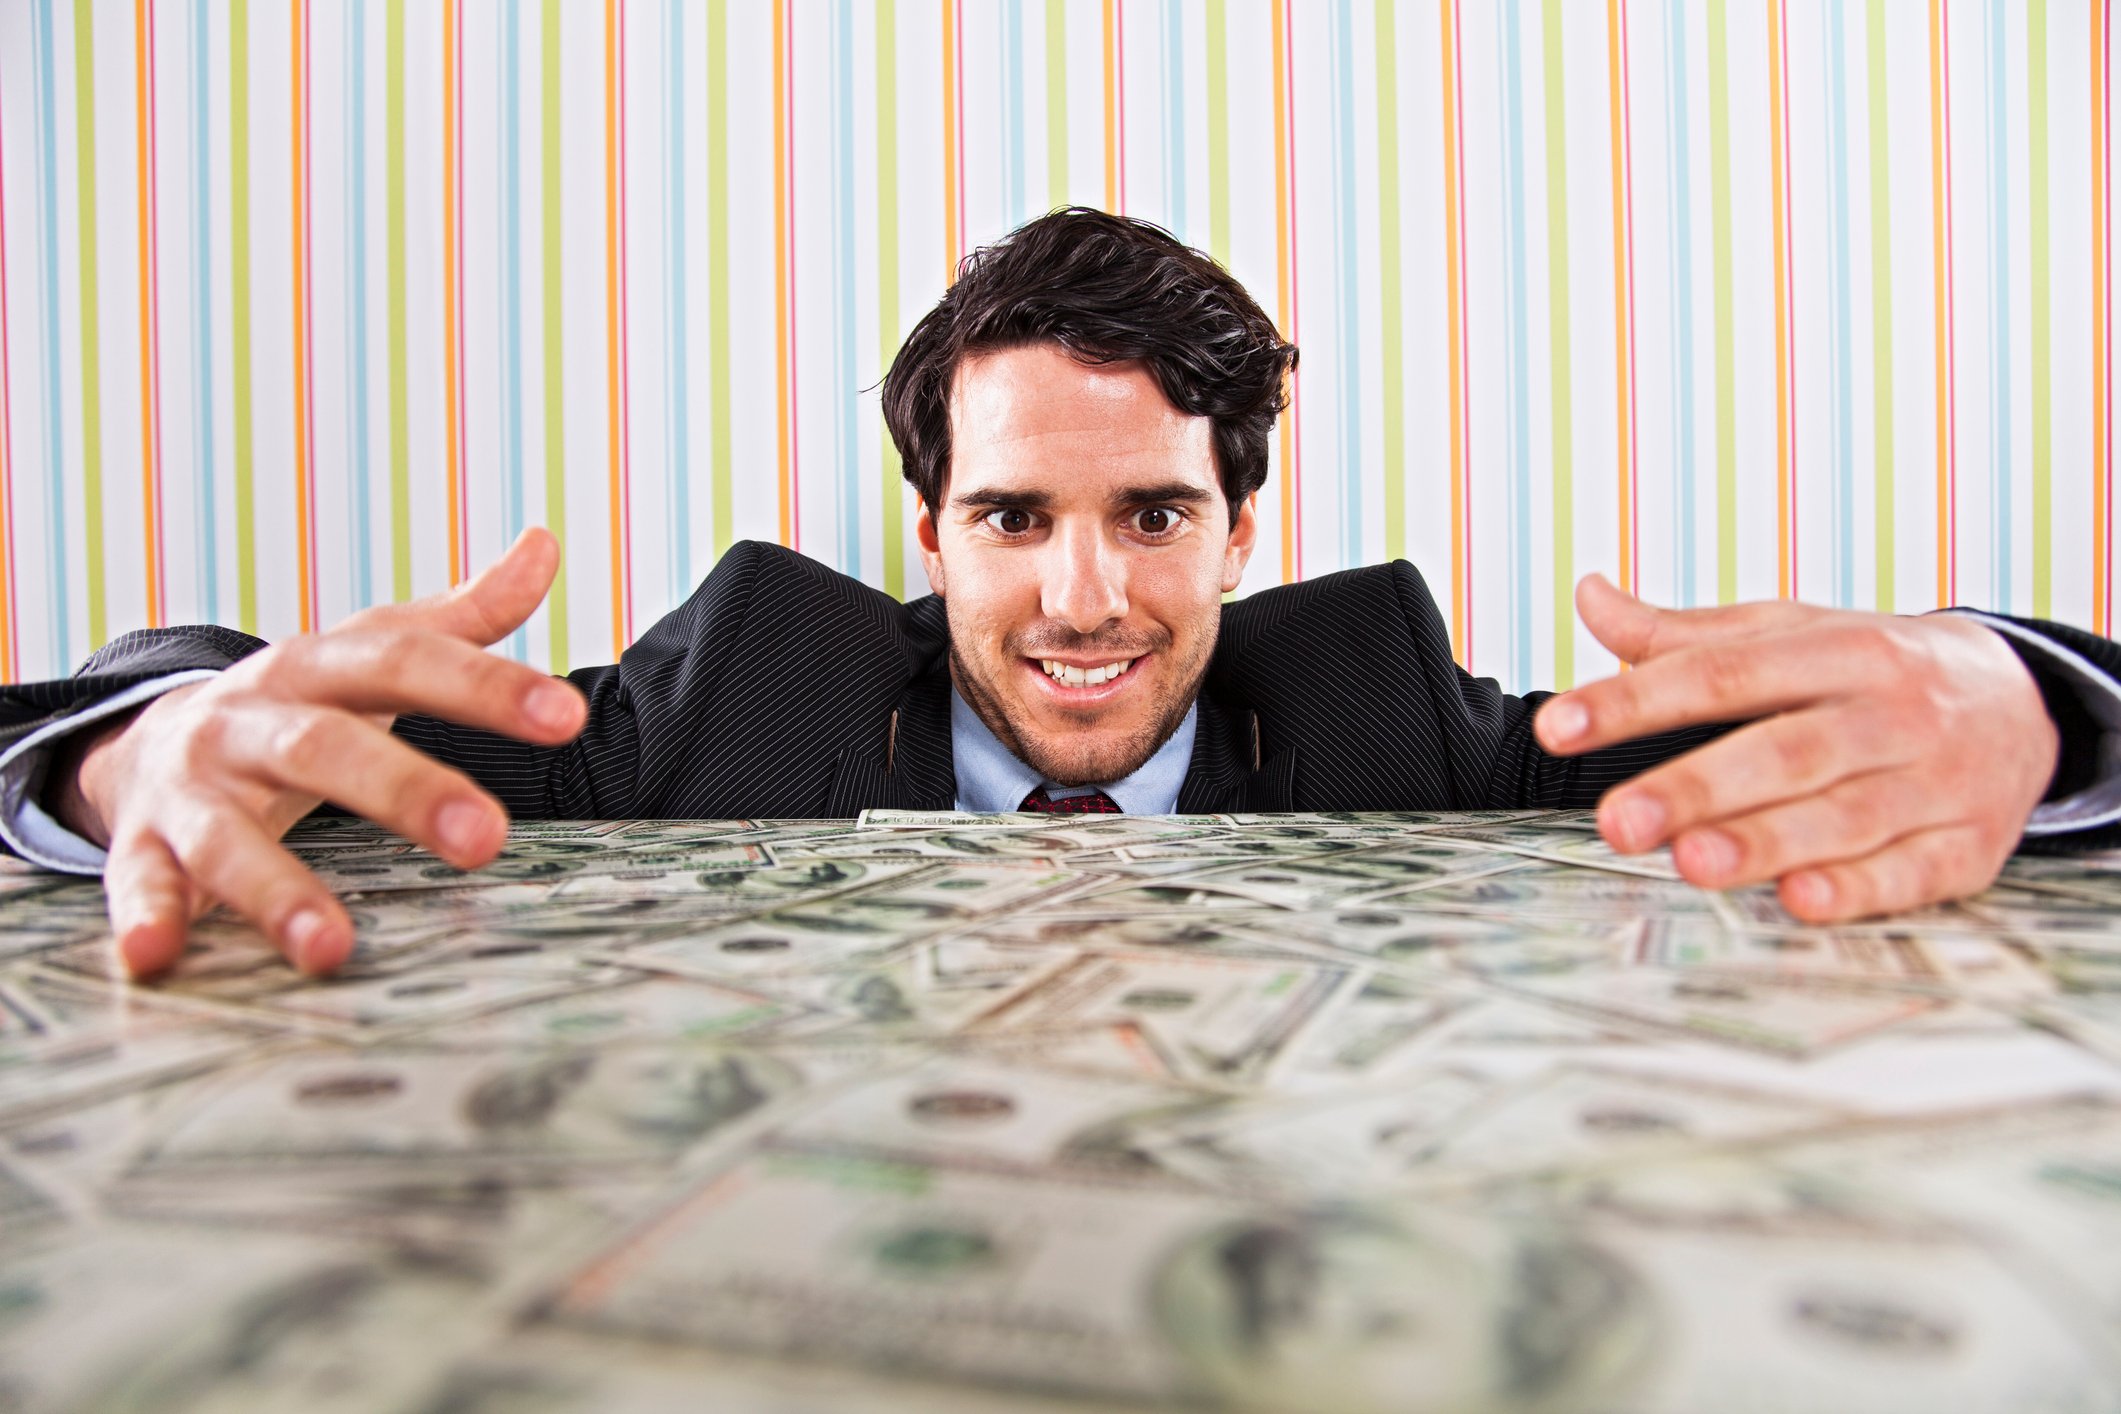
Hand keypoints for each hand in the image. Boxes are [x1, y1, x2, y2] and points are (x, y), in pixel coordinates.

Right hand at [64, 529, 586, 977]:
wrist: (150, 740)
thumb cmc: (295, 705)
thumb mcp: (367, 654)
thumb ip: (461, 616)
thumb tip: (544, 544)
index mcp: (313, 669)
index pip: (403, 662)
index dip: (487, 686)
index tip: (568, 716)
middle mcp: (248, 721)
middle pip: (324, 748)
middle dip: (405, 791)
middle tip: (486, 840)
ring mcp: (191, 786)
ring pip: (227, 835)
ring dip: (277, 889)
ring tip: (333, 947)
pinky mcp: (143, 846)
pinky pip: (137, 882)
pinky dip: (145, 915)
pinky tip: (155, 953)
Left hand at [1533, 575, 2058, 921]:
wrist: (2023, 699)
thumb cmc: (1874, 671)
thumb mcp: (1792, 635)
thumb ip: (1686, 635)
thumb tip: (1590, 597)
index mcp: (1837, 650)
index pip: (1720, 672)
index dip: (1634, 700)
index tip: (1559, 727)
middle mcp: (1890, 711)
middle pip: (1783, 749)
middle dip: (1696, 787)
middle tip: (1617, 822)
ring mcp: (1935, 780)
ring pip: (1844, 814)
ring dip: (1765, 841)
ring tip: (1691, 863)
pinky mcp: (1970, 845)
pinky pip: (1912, 870)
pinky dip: (1858, 887)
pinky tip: (1800, 900)